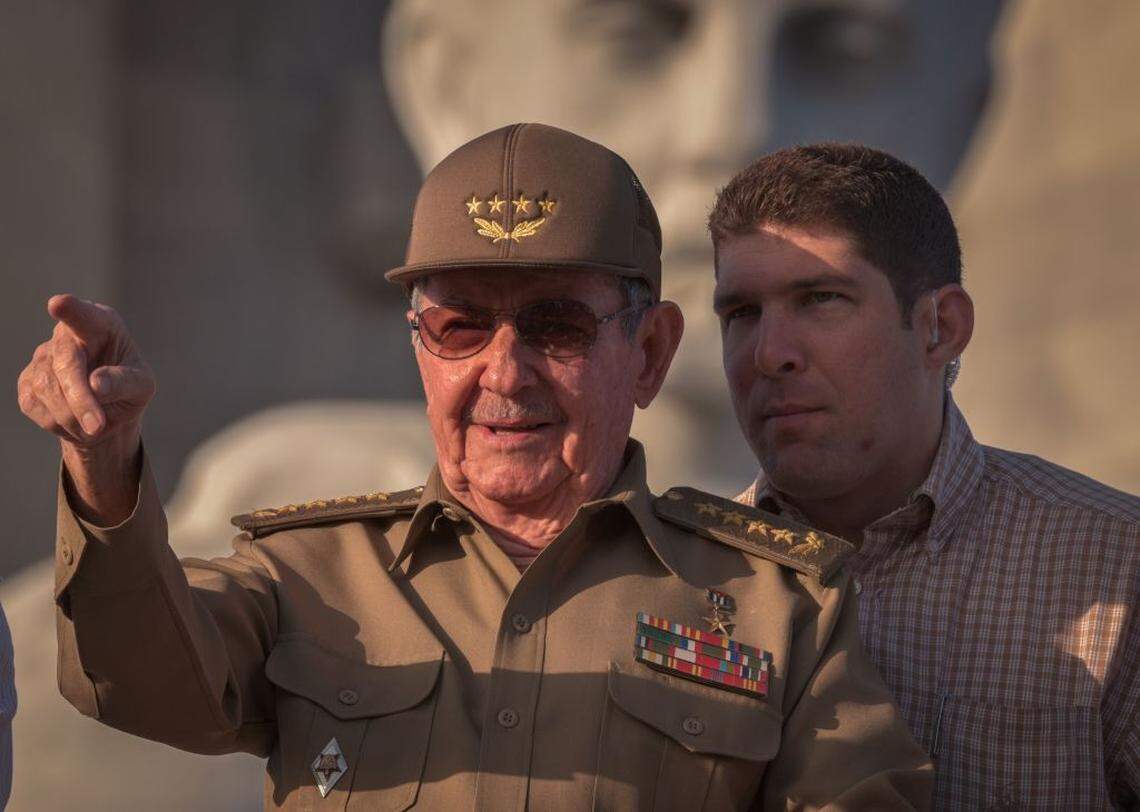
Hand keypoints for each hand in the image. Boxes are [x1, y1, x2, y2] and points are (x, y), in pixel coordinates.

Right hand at [18, 295, 153, 445]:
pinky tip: (76, 422)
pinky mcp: (27, 381)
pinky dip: (59, 423)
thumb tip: (96, 384)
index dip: (70, 309)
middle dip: (80, 398)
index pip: (83, 315)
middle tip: (97, 426)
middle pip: (66, 362)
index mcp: (101, 325)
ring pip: (47, 388)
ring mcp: (42, 357)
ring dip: (74, 416)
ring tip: (95, 426)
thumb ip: (125, 382)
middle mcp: (66, 335)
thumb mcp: (142, 386)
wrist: (106, 413)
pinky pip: (35, 405)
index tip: (58, 304)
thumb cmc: (129, 388)